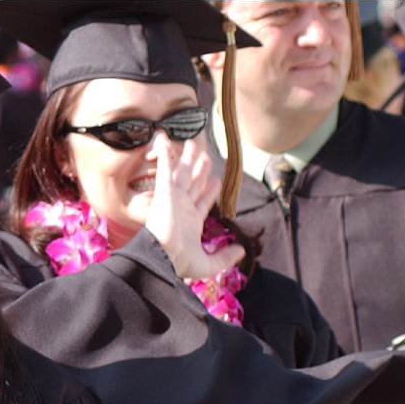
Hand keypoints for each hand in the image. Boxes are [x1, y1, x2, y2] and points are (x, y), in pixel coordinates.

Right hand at [143, 135, 244, 278]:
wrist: (161, 256)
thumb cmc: (179, 261)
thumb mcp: (208, 264)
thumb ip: (225, 257)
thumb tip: (242, 251)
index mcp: (190, 221)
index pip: (203, 200)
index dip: (211, 190)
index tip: (216, 180)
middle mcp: (182, 206)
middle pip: (194, 182)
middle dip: (200, 170)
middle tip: (206, 156)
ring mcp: (173, 196)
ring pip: (183, 172)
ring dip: (188, 158)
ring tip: (193, 143)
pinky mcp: (165, 190)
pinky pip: (166, 167)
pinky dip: (166, 153)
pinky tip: (166, 139)